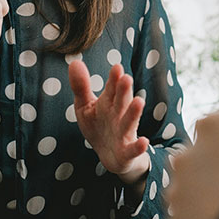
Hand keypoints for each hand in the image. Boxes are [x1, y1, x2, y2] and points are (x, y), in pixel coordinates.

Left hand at [68, 61, 150, 184]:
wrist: (110, 156)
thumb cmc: (98, 126)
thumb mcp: (85, 106)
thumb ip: (81, 86)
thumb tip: (74, 62)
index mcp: (109, 102)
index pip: (112, 88)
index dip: (114, 79)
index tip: (116, 67)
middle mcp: (119, 115)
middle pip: (121, 101)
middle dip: (124, 91)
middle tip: (126, 78)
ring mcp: (124, 133)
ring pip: (129, 122)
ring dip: (134, 113)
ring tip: (139, 101)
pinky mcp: (127, 151)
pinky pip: (133, 149)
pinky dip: (139, 146)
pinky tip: (144, 141)